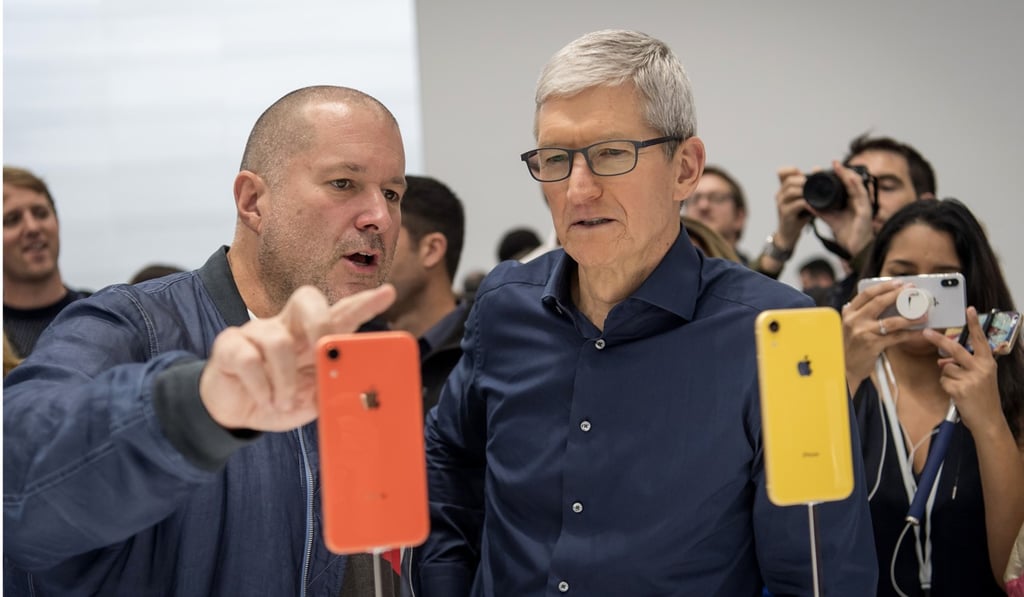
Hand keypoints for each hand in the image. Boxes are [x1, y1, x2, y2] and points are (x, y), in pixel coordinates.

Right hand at [199, 284, 396, 431]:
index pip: (341, 313)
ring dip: (285, 380)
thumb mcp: (312, 399)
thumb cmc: (281, 399)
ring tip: (284, 403)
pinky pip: (247, 359)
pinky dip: (260, 387)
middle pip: (307, 299)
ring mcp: (257, 332)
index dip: (364, 303)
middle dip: (320, 323)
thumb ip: (331, 389)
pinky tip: (265, 399)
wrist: (239, 414)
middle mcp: (286, 325)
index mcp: (312, 336)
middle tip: (322, 352)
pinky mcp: (229, 345)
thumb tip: (352, 388)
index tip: (388, 293)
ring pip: (277, 341)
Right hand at [772, 166, 812, 249]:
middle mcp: (780, 194)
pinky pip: (797, 204)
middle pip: (790, 180)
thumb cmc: (798, 216)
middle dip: (804, 180)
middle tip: (816, 183)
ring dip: (805, 190)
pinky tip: (813, 204)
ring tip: (815, 193)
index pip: (782, 172)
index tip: (802, 173)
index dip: (791, 169)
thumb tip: (819, 172)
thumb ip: (807, 188)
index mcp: (783, 189)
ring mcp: (781, 204)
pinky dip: (807, 203)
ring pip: (791, 191)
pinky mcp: (785, 214)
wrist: (789, 234)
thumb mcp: (802, 199)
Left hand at [810, 161, 874, 256]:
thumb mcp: (830, 218)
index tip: (824, 169)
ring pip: (857, 185)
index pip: (845, 184)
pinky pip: (862, 195)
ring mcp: (863, 204)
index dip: (837, 174)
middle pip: (851, 182)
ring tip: (839, 167)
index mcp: (851, 200)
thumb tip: (806, 202)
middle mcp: (858, 200)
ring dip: (848, 175)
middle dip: (842, 171)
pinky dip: (856, 185)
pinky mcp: (866, 210)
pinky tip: (850, 178)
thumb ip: (819, 210)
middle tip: (833, 163)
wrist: (853, 248)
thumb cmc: (846, 233)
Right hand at [841, 279, 924, 388]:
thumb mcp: (851, 326)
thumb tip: (889, 302)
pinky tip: (920, 332)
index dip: (885, 286)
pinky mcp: (873, 345)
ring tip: (923, 313)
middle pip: (879, 302)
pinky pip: (896, 337)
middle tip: (913, 291)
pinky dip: (911, 334)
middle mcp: (854, 320)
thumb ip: (863, 314)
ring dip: (910, 316)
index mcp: (849, 312)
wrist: (844, 367)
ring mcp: (863, 332)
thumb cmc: (851, 346)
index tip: (899, 283)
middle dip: (899, 294)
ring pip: (891, 321)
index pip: (867, 294)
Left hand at [923, 307, 1002, 434]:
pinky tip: (958, 394)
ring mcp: (970, 379)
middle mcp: (981, 368)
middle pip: (955, 349)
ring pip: (946, 367)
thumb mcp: (982, 377)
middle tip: (927, 332)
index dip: (974, 325)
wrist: (989, 420)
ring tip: (961, 386)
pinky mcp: (959, 389)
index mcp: (988, 363)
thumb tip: (943, 360)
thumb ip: (967, 365)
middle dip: (939, 340)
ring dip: (948, 376)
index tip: (969, 309)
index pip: (980, 340)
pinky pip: (943, 380)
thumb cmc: (983, 397)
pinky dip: (946, 386)